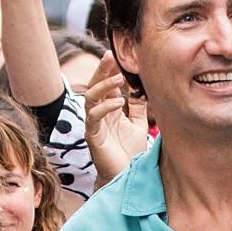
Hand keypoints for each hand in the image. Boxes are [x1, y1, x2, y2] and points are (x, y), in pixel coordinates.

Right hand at [84, 52, 148, 185]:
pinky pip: (94, 117)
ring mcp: (94, 125)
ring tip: (118, 78)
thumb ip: (137, 106)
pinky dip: (105, 107)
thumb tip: (141, 87)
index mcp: (108, 109)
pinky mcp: (93, 137)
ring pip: (90, 98)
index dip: (108, 70)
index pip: (105, 85)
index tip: (117, 55)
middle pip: (94, 86)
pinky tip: (119, 102)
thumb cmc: (129, 151)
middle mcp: (99, 114)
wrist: (125, 174)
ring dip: (103, 86)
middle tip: (109, 56)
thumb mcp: (138, 123)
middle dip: (101, 70)